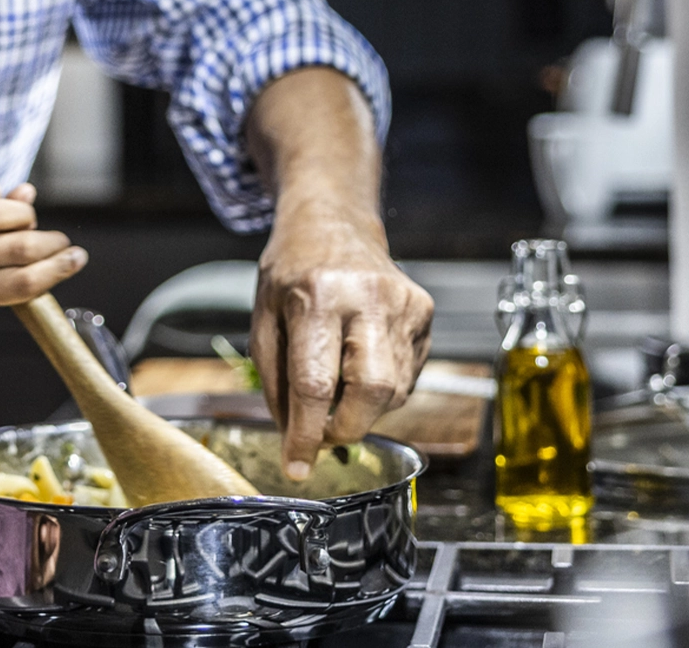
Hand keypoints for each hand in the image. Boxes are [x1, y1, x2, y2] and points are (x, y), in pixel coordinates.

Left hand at [249, 194, 432, 480]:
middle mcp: (368, 298)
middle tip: (322, 434)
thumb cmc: (291, 271)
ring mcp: (404, 304)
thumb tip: (295, 439)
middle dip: (347, 428)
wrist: (334, 222)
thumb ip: (275, 381)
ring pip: (394, 390)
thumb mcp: (263, 318)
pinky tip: (359, 363)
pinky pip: (407, 375)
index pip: (315, 384)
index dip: (306, 435)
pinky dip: (381, 388)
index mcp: (317, 296)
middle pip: (372, 392)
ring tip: (336, 386)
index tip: (296, 466)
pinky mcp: (425, 312)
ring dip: (362, 409)